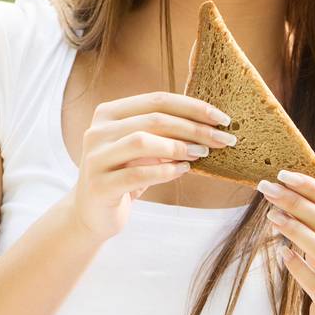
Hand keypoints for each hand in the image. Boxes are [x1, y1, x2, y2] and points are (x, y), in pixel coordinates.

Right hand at [70, 88, 235, 242]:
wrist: (92, 214)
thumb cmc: (125, 176)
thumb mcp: (143, 150)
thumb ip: (165, 134)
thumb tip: (210, 126)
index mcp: (109, 114)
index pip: (157, 100)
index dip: (192, 106)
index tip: (221, 118)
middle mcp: (98, 131)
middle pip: (154, 119)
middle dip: (194, 128)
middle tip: (223, 139)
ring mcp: (96, 158)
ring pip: (142, 141)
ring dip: (179, 146)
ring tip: (203, 154)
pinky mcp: (99, 185)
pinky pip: (137, 174)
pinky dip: (165, 171)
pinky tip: (184, 171)